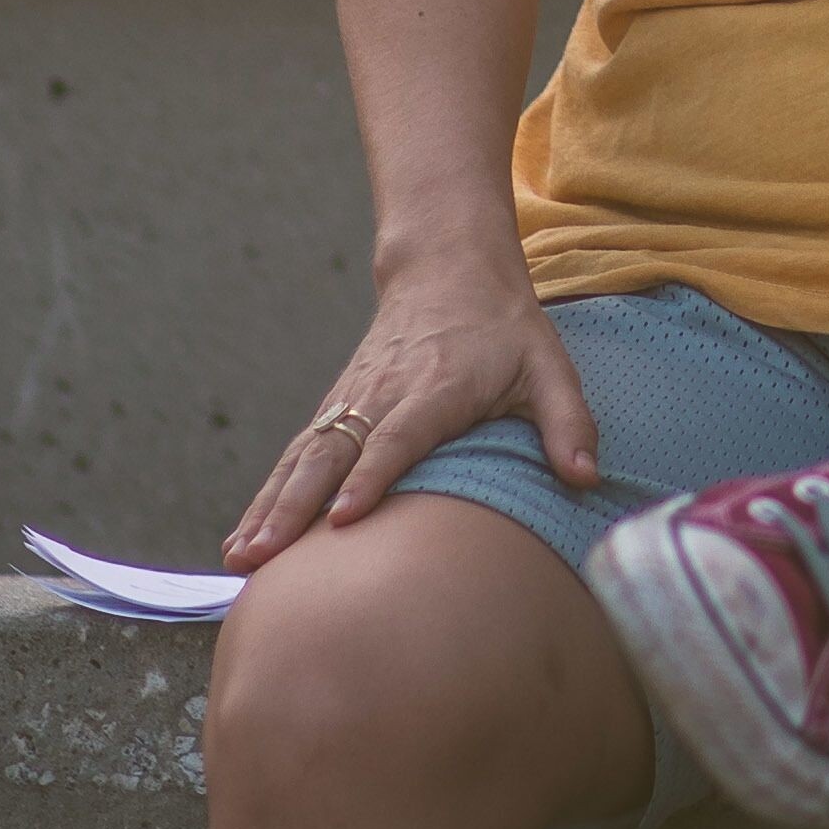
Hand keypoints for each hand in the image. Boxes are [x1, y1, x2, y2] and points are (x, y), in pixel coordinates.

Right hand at [222, 267, 592, 566]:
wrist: (448, 269)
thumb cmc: (505, 329)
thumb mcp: (550, 366)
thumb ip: (569, 423)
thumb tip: (588, 478)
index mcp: (436, 387)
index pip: (398, 436)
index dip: (372, 477)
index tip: (345, 520)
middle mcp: (383, 393)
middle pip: (332, 453)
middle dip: (295, 507)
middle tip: (263, 557)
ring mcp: (352, 400)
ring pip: (302, 457)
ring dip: (269, 508)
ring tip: (240, 559)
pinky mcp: (336, 408)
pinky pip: (296, 456)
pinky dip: (266, 496)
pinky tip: (243, 540)